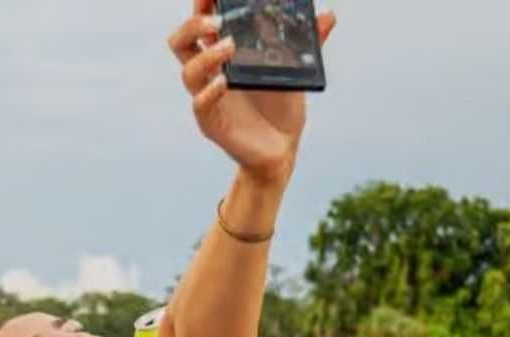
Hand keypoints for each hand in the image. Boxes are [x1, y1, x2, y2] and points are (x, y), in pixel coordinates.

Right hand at [168, 1, 337, 181]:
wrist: (282, 148)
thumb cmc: (281, 106)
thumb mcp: (295, 70)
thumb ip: (307, 43)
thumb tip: (329, 16)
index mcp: (222, 56)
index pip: (201, 24)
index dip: (201, 5)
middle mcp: (210, 74)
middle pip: (180, 43)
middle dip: (192, 25)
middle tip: (216, 19)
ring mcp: (208, 98)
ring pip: (188, 72)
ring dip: (206, 56)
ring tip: (230, 46)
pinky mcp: (212, 123)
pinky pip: (201, 105)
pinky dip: (210, 91)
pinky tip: (225, 82)